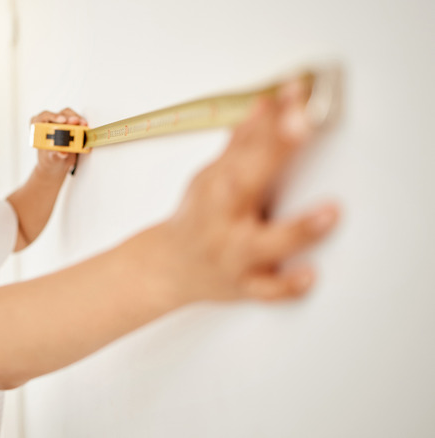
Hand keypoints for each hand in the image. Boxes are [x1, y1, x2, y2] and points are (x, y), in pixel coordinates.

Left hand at [30, 108, 87, 176]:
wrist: (56, 162)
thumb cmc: (49, 158)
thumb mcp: (51, 157)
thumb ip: (55, 154)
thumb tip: (62, 152)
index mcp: (38, 126)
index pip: (44, 116)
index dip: (53, 116)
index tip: (62, 120)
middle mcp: (49, 122)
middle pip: (60, 114)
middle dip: (69, 117)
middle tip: (77, 122)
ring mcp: (61, 122)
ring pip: (70, 116)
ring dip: (78, 120)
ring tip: (84, 125)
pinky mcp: (70, 125)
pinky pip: (77, 121)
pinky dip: (82, 125)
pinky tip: (86, 128)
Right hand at [163, 79, 339, 303]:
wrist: (167, 269)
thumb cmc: (197, 220)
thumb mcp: (210, 177)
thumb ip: (241, 145)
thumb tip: (267, 106)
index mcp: (217, 188)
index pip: (246, 145)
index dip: (272, 119)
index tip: (294, 93)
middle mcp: (223, 219)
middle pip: (248, 182)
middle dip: (274, 152)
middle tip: (300, 123)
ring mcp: (233, 254)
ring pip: (264, 244)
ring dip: (296, 229)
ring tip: (329, 212)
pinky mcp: (244, 286)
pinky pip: (266, 291)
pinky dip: (286, 286)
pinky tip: (309, 275)